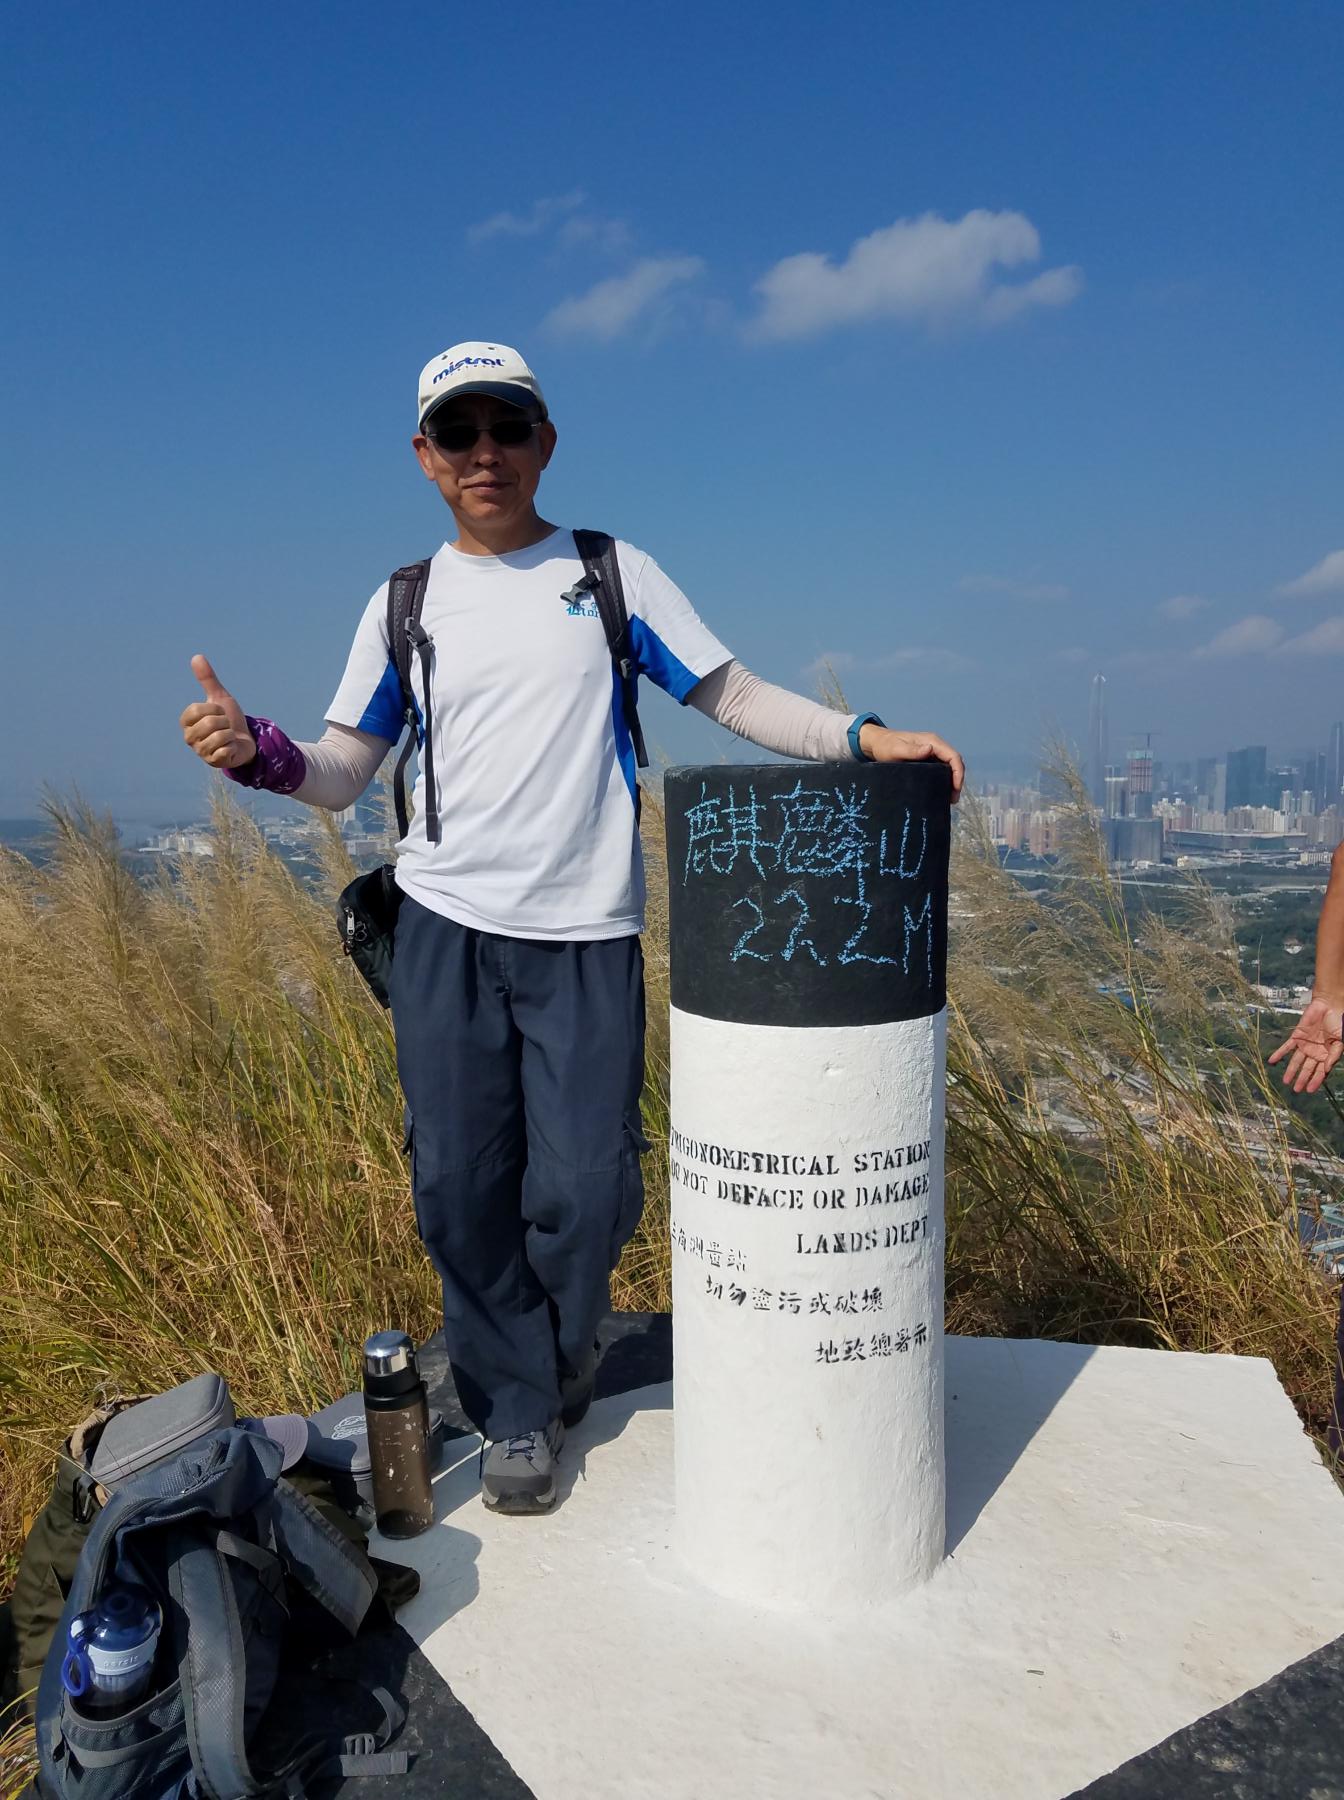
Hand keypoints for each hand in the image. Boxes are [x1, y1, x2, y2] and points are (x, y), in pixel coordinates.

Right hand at [179, 655, 256, 769]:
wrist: (247, 740)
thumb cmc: (229, 720)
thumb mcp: (220, 698)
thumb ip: (208, 680)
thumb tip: (196, 656)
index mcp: (187, 722)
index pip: (196, 709)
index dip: (214, 708)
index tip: (219, 712)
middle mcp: (189, 738)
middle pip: (209, 723)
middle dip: (225, 722)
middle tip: (226, 726)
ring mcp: (201, 752)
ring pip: (219, 737)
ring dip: (231, 734)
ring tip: (229, 737)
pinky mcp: (214, 762)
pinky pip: (225, 750)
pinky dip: (233, 746)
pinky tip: (231, 748)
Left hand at [858, 724, 963, 801]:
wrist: (877, 744)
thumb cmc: (885, 746)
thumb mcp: (896, 749)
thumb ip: (912, 750)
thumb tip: (930, 749)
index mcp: (932, 741)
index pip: (953, 756)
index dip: (958, 772)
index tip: (955, 788)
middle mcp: (935, 746)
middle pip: (954, 763)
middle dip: (957, 780)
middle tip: (952, 799)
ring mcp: (932, 753)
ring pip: (949, 767)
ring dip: (951, 782)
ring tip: (948, 799)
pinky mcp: (927, 760)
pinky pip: (941, 769)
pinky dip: (944, 780)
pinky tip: (940, 792)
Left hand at [1268, 997, 1343, 1093]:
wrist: (1330, 1006)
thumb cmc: (1339, 1023)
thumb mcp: (1340, 1041)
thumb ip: (1333, 1056)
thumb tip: (1326, 1069)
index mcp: (1327, 1055)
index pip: (1320, 1071)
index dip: (1315, 1081)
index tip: (1309, 1090)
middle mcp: (1315, 1052)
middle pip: (1307, 1069)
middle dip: (1301, 1079)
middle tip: (1296, 1089)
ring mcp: (1305, 1045)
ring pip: (1296, 1061)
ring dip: (1290, 1071)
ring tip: (1286, 1081)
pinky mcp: (1297, 1036)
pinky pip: (1286, 1047)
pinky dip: (1279, 1054)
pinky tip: (1272, 1061)